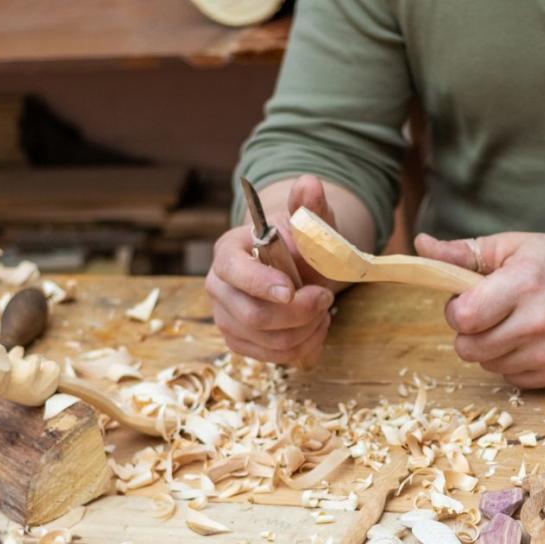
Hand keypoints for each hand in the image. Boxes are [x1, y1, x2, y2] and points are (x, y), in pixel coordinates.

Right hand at [206, 175, 337, 365]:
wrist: (298, 269)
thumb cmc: (301, 245)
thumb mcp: (310, 224)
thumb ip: (310, 207)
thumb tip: (309, 184)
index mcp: (229, 251)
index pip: (234, 270)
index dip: (260, 283)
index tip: (291, 290)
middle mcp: (219, 287)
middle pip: (251, 315)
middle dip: (298, 313)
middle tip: (326, 298)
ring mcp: (226, 318)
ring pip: (268, 341)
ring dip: (306, 330)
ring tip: (322, 310)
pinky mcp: (241, 342)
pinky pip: (275, 358)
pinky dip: (304, 346)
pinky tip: (314, 326)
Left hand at [415, 232, 544, 387]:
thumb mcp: (513, 245)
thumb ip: (462, 251)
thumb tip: (419, 245)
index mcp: (524, 283)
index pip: (464, 317)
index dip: (456, 310)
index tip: (468, 299)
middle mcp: (539, 321)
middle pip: (469, 348)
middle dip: (469, 331)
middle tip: (488, 312)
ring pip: (487, 365)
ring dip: (489, 348)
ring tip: (511, 323)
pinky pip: (510, 379)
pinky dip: (511, 362)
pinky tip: (528, 340)